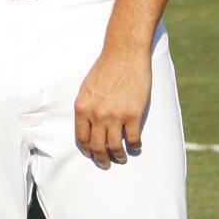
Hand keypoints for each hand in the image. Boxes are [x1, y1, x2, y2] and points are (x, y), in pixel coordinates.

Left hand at [74, 45, 152, 167]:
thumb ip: (87, 108)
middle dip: (101, 159)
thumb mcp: (86, 89)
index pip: (81, 138)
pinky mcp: (133, 115)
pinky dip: (135, 146)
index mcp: (82, 108)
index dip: (87, 150)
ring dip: (119, 156)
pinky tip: (136, 146)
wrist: (123, 55)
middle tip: (106, 164)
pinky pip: (133, 139)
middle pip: (97, 147)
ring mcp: (115, 116)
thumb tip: (88, 125)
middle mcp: (97, 115)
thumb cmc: (105, 69)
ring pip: (115, 147)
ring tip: (122, 158)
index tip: (91, 154)